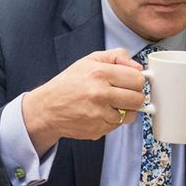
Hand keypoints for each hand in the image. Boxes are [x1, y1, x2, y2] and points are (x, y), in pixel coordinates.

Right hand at [22, 50, 145, 152]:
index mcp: (100, 73)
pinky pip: (117, 126)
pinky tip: (100, 113)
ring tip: (110, 104)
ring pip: (130, 115)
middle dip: (134, 96)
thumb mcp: (89, 60)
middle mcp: (100, 94)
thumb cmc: (69, 83)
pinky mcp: (97, 130)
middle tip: (123, 94)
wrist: (47, 108)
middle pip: (138, 99)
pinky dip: (112, 120)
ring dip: (124, 110)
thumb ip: (116, 56)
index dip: (136, 80)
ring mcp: (99, 114)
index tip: (131, 81)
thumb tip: (138, 66)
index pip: (137, 79)